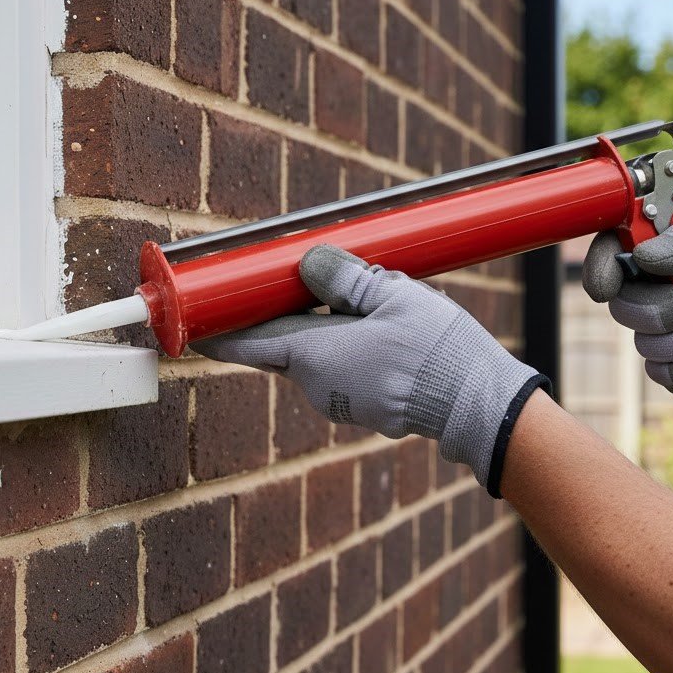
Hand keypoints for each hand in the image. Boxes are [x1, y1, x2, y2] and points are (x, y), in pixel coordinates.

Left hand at [192, 245, 547, 495]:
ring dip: (324, 329)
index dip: (219, 330)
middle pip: (284, 344)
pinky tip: (378, 329)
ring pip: (316, 355)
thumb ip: (344, 280)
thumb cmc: (437, 352)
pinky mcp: (365, 407)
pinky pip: (340, 370)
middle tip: (296, 283)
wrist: (478, 406)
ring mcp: (342, 402)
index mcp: (316, 356)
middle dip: (284, 316)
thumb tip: (308, 265)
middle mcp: (319, 386)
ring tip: (361, 301)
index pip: (250, 343)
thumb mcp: (394, 297)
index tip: (193, 324)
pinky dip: (346, 347)